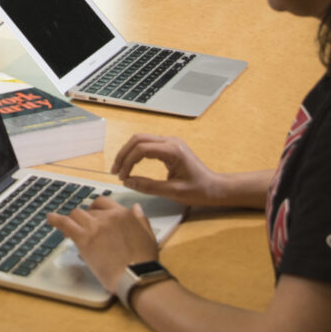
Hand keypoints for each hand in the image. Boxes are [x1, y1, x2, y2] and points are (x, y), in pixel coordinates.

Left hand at [47, 194, 160, 288]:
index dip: (96, 209)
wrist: (136, 275)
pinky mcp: (84, 239)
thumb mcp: (148, 236)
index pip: (104, 203)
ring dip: (74, 221)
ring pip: (77, 215)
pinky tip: (50, 218)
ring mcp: (95, 226)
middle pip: (89, 211)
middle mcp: (108, 216)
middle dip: (85, 218)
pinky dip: (56, 220)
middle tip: (84, 229)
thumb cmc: (144, 260)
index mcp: (123, 214)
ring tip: (70, 229)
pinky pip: (66, 224)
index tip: (94, 217)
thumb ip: (141, 220)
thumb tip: (135, 207)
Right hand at [111, 134, 225, 205]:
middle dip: (124, 154)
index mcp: (173, 150)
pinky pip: (147, 144)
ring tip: (121, 168)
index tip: (122, 176)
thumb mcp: (173, 192)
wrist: (214, 187)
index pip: (142, 149)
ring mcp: (170, 142)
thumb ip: (149, 186)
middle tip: (116, 171)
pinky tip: (132, 165)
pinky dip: (136, 153)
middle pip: (138, 139)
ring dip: (128, 152)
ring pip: (141, 139)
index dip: (128, 161)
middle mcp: (171, 142)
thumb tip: (128, 182)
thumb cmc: (199, 190)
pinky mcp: (169, 146)